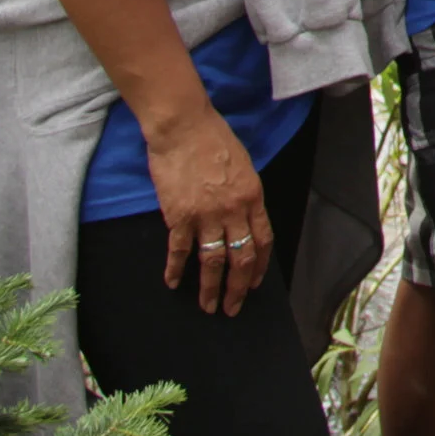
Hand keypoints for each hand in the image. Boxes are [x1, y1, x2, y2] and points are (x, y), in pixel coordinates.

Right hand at [146, 108, 270, 315]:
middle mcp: (233, 210)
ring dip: (210, 288)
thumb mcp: (242, 166)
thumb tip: (241, 218)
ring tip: (207, 306)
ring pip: (212, 261)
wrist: (184, 128)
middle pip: (240, 258)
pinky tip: (172, 282)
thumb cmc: (214, 140)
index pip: (262, 240)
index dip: (259, 266)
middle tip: (231, 308)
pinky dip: (175, 269)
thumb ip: (244, 195)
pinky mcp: (178, 216)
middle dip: (237, 287)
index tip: (255, 284)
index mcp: (253, 197)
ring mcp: (206, 215)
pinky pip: (179, 250)